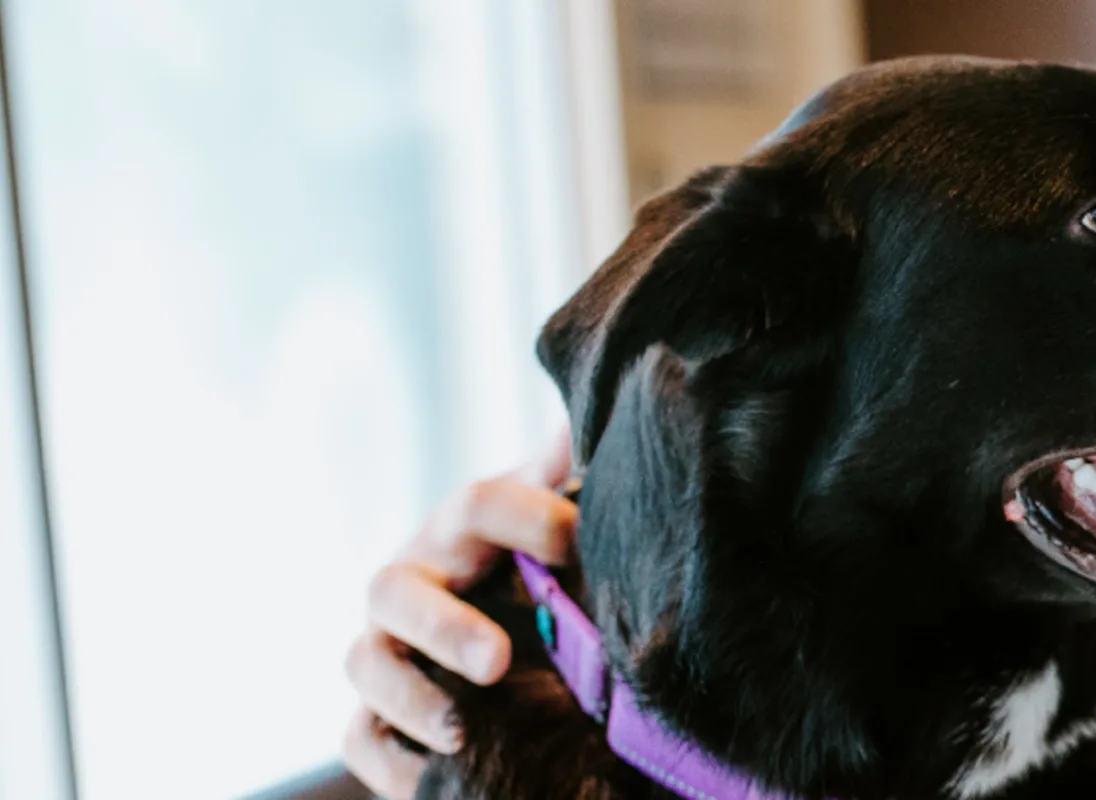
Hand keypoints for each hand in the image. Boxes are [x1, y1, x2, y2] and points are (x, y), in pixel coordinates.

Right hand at [340, 430, 577, 798]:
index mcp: (464, 528)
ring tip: (463, 732)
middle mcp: (413, 581)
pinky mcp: (379, 716)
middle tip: (496, 662)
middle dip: (445, 627)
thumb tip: (591, 416)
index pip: (479, 506)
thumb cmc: (547, 560)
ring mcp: (387, 648)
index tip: (576, 544)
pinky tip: (438, 779)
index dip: (527, 519)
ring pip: (366, 665)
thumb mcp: (567, 514)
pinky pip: (360, 740)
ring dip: (409, 699)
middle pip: (398, 592)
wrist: (519, 631)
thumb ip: (574, 475)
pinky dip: (393, 764)